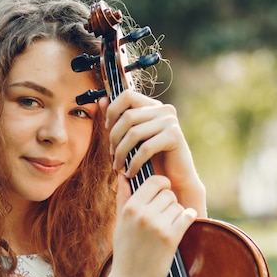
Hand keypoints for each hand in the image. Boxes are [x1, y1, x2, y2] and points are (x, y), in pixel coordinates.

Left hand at [98, 91, 206, 216]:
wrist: (175, 181)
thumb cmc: (152, 160)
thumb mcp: (132, 139)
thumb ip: (119, 119)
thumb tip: (102, 100)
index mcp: (153, 106)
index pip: (127, 95)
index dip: (112, 111)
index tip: (107, 129)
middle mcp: (163, 110)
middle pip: (127, 116)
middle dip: (114, 138)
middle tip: (112, 156)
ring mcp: (170, 121)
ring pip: (134, 133)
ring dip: (121, 153)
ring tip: (118, 166)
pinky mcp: (174, 136)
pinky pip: (145, 148)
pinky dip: (134, 163)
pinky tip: (130, 173)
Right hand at [109, 173, 196, 276]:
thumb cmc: (124, 252)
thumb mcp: (119, 223)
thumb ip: (123, 197)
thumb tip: (122, 175)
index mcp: (130, 208)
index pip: (154, 181)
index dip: (162, 185)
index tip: (163, 193)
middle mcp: (143, 214)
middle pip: (169, 194)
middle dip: (169, 203)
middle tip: (165, 216)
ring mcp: (157, 226)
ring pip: (178, 206)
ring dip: (177, 215)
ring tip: (168, 227)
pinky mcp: (170, 238)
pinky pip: (187, 217)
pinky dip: (188, 219)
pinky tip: (183, 223)